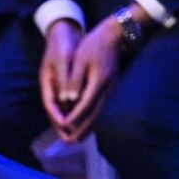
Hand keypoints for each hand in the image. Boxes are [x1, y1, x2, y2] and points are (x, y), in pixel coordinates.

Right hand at [38, 19, 81, 133]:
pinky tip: (87, 121)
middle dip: (64, 128)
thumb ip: (65, 79)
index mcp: (47, 83)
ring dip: (71, 124)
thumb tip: (67, 98)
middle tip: (71, 142)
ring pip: (64, 110)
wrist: (64, 33)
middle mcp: (52, 89)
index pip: (51, 105)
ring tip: (79, 138)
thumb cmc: (63, 45)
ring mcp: (59, 89)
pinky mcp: (67, 87)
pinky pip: (72, 104)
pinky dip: (78, 114)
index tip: (65, 127)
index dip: (57, 117)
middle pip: (57, 112)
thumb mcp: (63, 59)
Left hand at [57, 17, 122, 141]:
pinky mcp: (111, 89)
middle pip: (93, 114)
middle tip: (69, 143)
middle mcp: (107, 89)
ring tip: (76, 139)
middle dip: (80, 130)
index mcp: (98, 82)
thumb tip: (68, 99)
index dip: (73, 118)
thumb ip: (74, 80)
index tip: (63, 127)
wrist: (115, 35)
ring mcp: (111, 89)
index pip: (84, 105)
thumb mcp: (81, 59)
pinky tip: (86, 125)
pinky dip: (92, 119)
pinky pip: (101, 109)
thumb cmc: (94, 45)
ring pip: (98, 113)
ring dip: (87, 128)